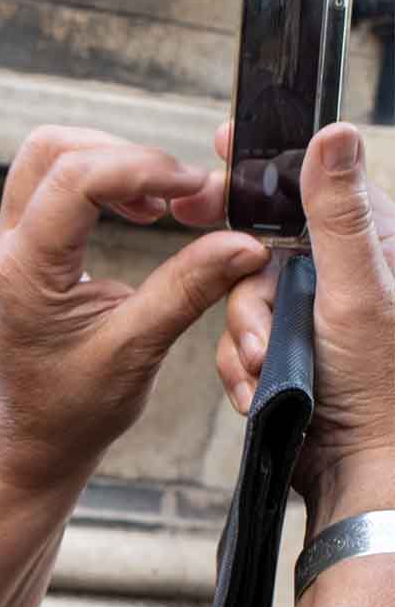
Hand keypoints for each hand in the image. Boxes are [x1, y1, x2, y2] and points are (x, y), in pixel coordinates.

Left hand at [0, 126, 270, 488]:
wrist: (32, 442)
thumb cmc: (72, 409)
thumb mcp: (137, 350)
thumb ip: (187, 289)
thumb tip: (243, 243)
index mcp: (27, 269)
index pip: (74, 179)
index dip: (140, 167)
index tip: (194, 186)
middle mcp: (8, 247)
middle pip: (50, 150)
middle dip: (121, 154)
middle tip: (178, 190)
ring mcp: (11, 245)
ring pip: (48, 160)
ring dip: (110, 164)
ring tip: (162, 202)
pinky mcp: (27, 250)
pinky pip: (53, 188)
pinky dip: (100, 184)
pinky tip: (140, 212)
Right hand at [209, 122, 394, 497]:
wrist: (362, 474)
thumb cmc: (383, 388)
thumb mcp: (357, 290)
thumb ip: (337, 213)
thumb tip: (335, 132)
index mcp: (374, 247)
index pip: (314, 182)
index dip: (268, 167)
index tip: (227, 145)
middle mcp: (342, 276)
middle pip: (261, 244)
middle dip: (247, 286)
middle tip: (248, 308)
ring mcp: (310, 315)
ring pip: (242, 295)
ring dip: (245, 336)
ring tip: (266, 367)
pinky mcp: (284, 350)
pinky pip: (238, 338)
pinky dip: (242, 364)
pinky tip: (262, 386)